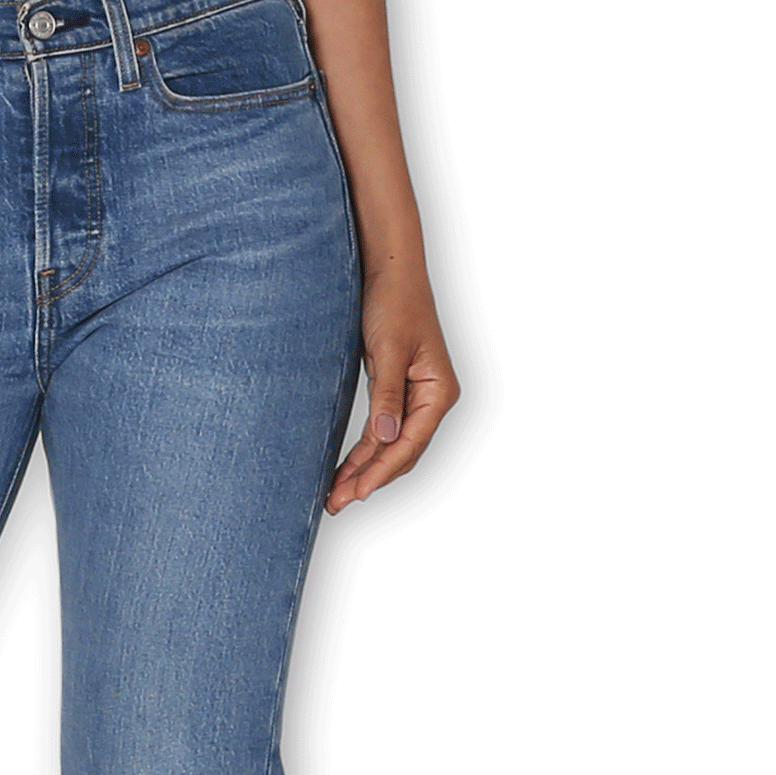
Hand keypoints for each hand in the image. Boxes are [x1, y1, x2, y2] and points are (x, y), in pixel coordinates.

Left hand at [328, 273, 458, 509]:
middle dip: (370, 478)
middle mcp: (432, 399)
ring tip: (336, 495)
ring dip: (365, 470)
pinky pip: (383, 431)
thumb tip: (383, 438)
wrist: (390, 272)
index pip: (410, 443)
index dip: (382, 471)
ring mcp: (416, 398)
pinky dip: (365, 451)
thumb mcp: (389, 349)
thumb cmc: (394, 302)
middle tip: (336, 502)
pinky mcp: (398, 391)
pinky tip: (347, 468)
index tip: (357, 492)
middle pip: (402, 452)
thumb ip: (387, 395)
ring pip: (391, 446)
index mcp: (439, 391)